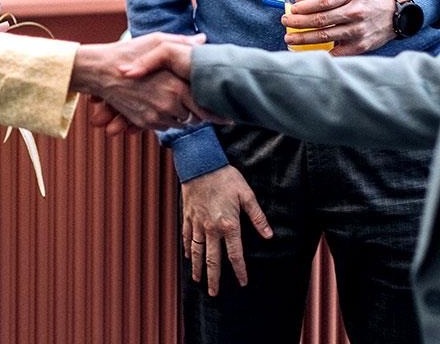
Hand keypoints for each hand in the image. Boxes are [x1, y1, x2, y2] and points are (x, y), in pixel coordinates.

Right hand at [71, 32, 219, 130]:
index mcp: (176, 86)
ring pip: (180, 123)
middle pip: (196, 118)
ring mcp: (156, 116)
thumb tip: (202, 40)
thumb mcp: (156, 41)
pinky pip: (164, 126)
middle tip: (201, 105)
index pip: (205, 107)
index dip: (217, 113)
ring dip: (182, 115)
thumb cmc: (128, 52)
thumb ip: (182, 43)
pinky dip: (167, 118)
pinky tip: (161, 104)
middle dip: (199, 113)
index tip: (227, 116)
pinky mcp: (145, 122)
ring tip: (178, 101)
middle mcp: (169, 104)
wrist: (100, 72)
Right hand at [182, 165, 272, 295]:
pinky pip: (187, 236)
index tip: (242, 283)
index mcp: (229, 225)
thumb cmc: (225, 177)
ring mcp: (198, 223)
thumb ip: (258, 216)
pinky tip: (187, 256)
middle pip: (212, 259)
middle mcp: (212, 228)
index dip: (239, 271)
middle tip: (214, 293)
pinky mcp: (188, 215)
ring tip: (197, 280)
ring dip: (197, 267)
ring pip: (197, 251)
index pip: (235, 255)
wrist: (200, 163)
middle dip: (214, 278)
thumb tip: (270, 236)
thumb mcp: (246, 194)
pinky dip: (187, 248)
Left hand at [282, 0, 394, 54]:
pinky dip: (321, 52)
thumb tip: (298, 0)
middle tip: (285, 23)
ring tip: (289, 38)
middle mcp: (356, 12)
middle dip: (298, 22)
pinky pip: (337, 52)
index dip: (304, 7)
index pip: (323, 1)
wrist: (395, 13)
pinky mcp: (362, 46)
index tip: (291, 10)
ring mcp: (359, 30)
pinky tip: (307, 50)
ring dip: (303, 38)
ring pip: (325, 36)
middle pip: (320, 20)